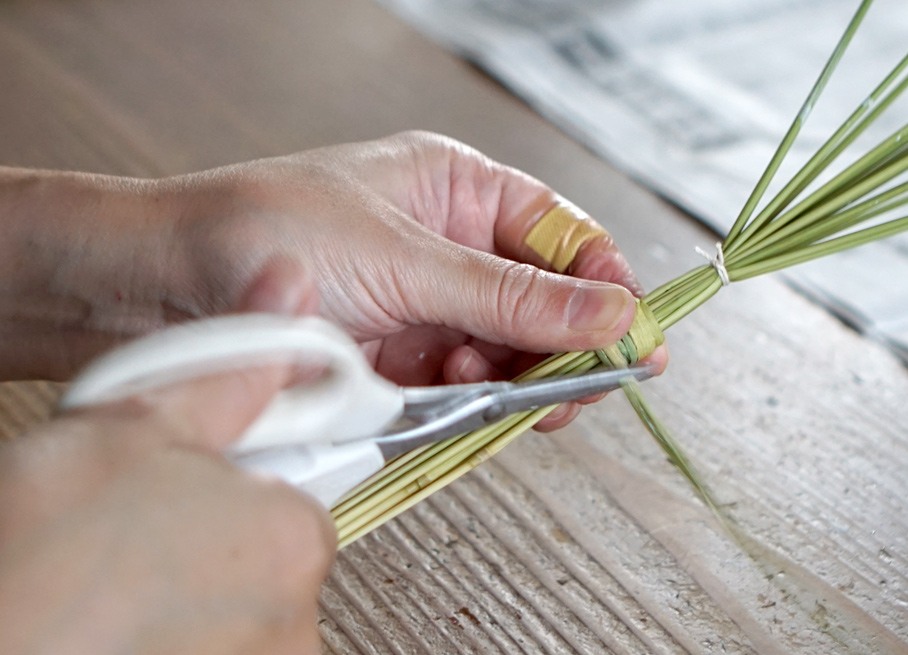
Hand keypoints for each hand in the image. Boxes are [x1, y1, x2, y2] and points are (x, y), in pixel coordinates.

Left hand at [0, 132, 666, 429]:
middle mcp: (448, 248)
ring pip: (509, 354)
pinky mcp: (399, 364)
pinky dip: (469, 402)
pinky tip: (451, 395)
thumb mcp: (405, 259)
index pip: (562, 236)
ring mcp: (425, 308)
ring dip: (511, 376)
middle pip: (545, 304)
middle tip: (581, 380)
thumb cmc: (262, 229)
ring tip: (486, 381)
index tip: (631, 330)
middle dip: (562, 342)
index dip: (603, 283)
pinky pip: (462, 390)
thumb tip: (606, 310)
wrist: (159, 288)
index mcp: (457, 190)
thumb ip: (510, 296)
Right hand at [0, 267, 332, 654]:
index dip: (235, 469)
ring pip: (233, 603)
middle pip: (266, 547)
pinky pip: (209, 643)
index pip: (298, 486)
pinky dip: (169, 630)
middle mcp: (293, 621)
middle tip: (135, 516)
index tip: (186, 469)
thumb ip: (231, 369)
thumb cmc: (38, 559)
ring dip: (185, 580)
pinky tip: (112, 610)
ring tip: (111, 568)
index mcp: (294, 539)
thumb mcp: (135, 424)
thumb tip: (289, 293)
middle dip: (210, 524)